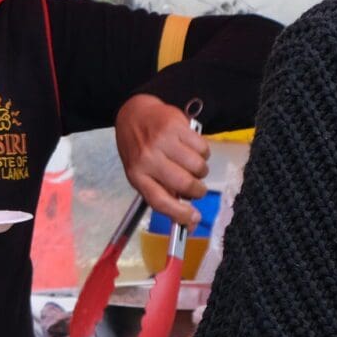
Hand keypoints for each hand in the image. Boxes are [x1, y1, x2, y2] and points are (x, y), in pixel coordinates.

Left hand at [117, 94, 207, 228]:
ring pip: (198, 167)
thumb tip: (190, 222)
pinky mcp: (176, 126)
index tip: (193, 218)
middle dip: (197, 190)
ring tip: (191, 164)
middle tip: (196, 187)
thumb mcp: (142, 173)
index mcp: (137, 175)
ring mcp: (162, 141)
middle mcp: (148, 159)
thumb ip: (163, 194)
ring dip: (201, 170)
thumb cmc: (140, 149)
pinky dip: (203, 152)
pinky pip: (202, 148)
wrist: (134, 114)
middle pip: (185, 185)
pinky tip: (192, 148)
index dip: (179, 214)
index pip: (159, 201)